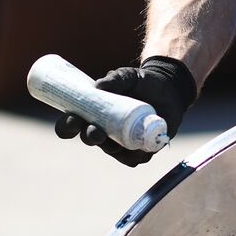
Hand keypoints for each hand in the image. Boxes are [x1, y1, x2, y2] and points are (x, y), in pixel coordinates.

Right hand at [54, 56, 196, 166]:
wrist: (168, 88)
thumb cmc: (140, 83)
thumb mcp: (125, 77)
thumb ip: (113, 80)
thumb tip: (97, 87)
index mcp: (92, 115)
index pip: (72, 125)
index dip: (67, 126)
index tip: (73, 121)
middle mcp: (104, 131)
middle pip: (90, 139)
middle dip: (90, 137)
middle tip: (96, 131)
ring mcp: (122, 142)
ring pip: (112, 152)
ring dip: (111, 148)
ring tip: (116, 141)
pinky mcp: (141, 150)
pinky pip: (134, 158)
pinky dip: (135, 154)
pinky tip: (138, 148)